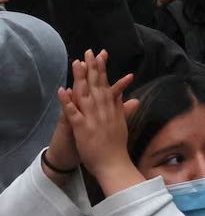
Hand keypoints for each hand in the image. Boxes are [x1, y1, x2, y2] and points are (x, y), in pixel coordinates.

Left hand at [59, 51, 139, 191]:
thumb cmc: (117, 146)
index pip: (107, 85)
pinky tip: (63, 90)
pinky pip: (73, 112)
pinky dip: (68, 101)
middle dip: (92, 68)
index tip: (99, 56)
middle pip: (96, 85)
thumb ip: (123, 108)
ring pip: (85, 94)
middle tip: (88, 51)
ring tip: (76, 63)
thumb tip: (130, 96)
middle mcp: (103, 110)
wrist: (114, 164)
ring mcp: (93, 118)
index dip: (102, 70)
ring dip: (80, 78)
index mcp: (112, 109)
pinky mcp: (82, 128)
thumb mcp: (122, 123)